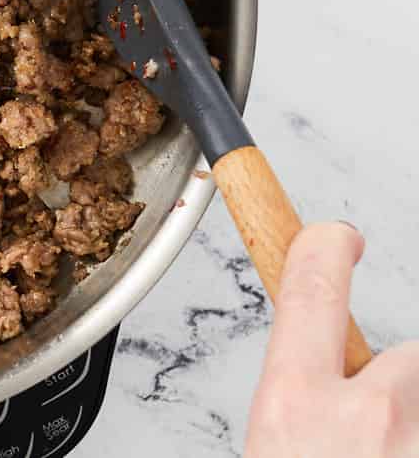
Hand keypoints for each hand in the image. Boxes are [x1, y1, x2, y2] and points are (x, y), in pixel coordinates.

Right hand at [246, 223, 418, 455]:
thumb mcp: (269, 449)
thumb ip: (296, 409)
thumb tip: (315, 394)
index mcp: (295, 407)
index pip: (311, 288)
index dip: (325, 248)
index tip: (338, 236)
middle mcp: (369, 417)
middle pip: (408, 356)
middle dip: (399, 382)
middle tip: (379, 430)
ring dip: (415, 426)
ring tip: (389, 454)